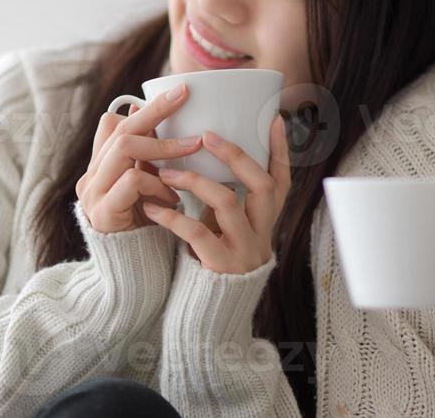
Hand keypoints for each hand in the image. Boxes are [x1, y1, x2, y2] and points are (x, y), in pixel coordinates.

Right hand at [76, 84, 204, 232]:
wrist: (131, 277)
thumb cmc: (147, 229)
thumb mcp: (150, 189)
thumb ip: (151, 161)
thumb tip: (173, 125)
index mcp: (101, 168)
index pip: (112, 123)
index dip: (143, 108)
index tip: (177, 93)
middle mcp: (91, 176)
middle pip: (120, 128)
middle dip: (155, 111)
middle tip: (184, 97)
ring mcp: (93, 194)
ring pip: (124, 147)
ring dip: (162, 147)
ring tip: (191, 150)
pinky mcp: (102, 214)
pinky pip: (131, 181)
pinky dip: (156, 183)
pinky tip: (172, 198)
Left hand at [141, 115, 290, 274]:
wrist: (210, 316)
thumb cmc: (213, 263)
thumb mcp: (226, 230)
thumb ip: (223, 201)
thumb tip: (203, 158)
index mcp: (264, 222)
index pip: (282, 180)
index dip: (280, 150)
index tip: (273, 118)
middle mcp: (261, 233)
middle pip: (263, 184)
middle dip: (235, 156)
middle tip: (207, 136)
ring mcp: (244, 250)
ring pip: (227, 203)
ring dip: (194, 181)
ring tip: (165, 172)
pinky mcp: (221, 266)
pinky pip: (197, 233)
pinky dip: (173, 217)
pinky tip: (152, 208)